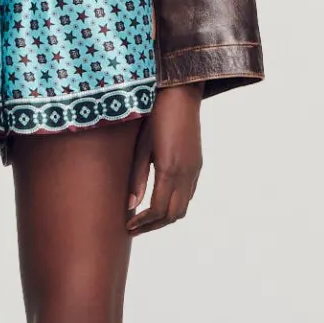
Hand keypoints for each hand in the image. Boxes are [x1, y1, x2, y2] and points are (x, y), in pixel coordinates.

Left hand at [127, 82, 203, 232]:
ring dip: (164, 217)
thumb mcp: (141, 145)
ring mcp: (194, 169)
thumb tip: (130, 205)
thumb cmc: (155, 115)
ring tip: (144, 218)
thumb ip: (137, 177)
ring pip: (183, 207)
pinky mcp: (196, 164)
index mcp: (170, 169)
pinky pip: (188, 194)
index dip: (142, 223)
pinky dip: (173, 204)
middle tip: (133, 228)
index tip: (127, 225)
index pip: (157, 210)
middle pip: (172, 215)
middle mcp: (186, 173)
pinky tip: (158, 200)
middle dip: (153, 226)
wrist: (181, 93)